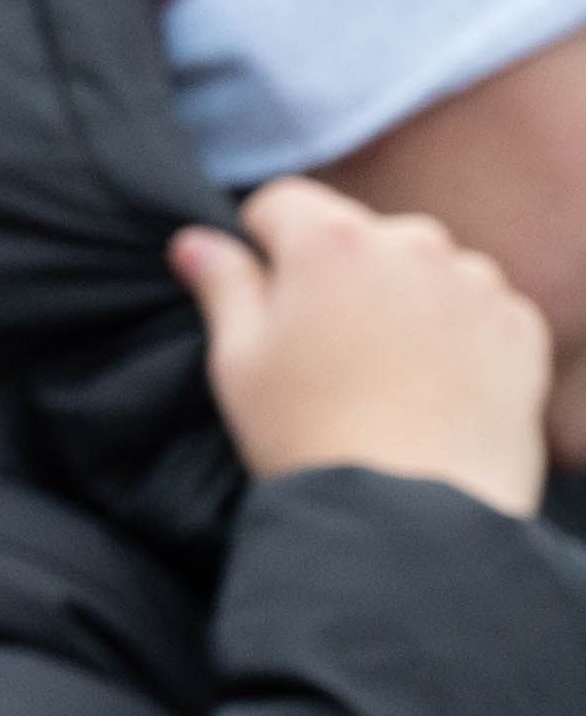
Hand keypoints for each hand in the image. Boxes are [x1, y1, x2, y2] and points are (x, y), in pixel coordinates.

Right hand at [168, 177, 554, 517]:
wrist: (410, 514)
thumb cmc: (307, 436)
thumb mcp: (238, 361)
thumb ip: (222, 287)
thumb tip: (195, 242)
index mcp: (330, 242)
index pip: (282, 201)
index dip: (262, 242)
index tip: (263, 293)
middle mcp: (412, 243)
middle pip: (360, 235)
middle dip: (339, 274)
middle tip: (322, 348)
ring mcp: (476, 283)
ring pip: (424, 270)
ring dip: (402, 301)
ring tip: (384, 375)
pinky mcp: (520, 327)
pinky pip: (479, 310)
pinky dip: (455, 335)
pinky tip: (431, 389)